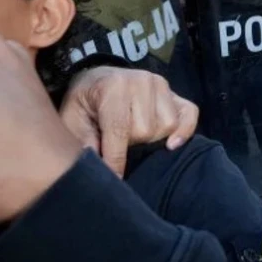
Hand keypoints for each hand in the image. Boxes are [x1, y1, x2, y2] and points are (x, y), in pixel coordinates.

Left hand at [60, 66, 198, 175]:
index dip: (116, 160)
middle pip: (146, 130)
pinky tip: (171, 144)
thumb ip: (82, 141)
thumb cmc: (84, 103)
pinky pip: (190, 114)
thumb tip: (98, 168)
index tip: (113, 181)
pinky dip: (184, 131)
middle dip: (131, 145)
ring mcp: (161, 85)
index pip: (120, 129)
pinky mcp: (175, 93)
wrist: (97, 79)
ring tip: (135, 137)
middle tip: (117, 143)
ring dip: (153, 139)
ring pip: (168, 126)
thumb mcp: (72, 119)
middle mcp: (141, 81)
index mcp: (112, 86)